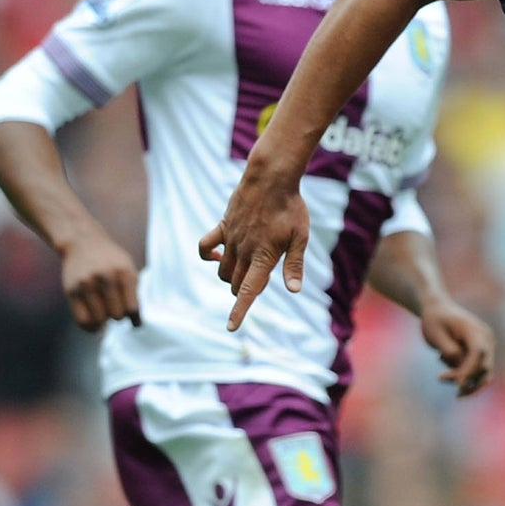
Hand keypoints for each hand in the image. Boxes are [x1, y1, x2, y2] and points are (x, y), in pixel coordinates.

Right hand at [59, 232, 140, 330]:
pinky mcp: (72, 290)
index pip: (132, 308)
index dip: (135, 319)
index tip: (135, 323)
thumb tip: (134, 322)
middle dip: (118, 316)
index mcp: (124, 273)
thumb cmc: (110, 260)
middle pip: (117, 316)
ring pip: (100, 320)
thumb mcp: (128, 268)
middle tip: (115, 310)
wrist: (83, 242)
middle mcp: (105, 278)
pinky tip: (95, 323)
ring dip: (104, 321)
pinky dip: (90, 327)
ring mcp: (87, 284)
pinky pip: (82, 320)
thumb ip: (133, 292)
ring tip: (104, 313)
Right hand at [199, 166, 309, 330]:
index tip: (231, 328)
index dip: (239, 312)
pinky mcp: (223, 226)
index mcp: (263, 257)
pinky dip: (207, 256)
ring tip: (248, 266)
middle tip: (261, 276)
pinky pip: (205, 246)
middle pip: (235, 284)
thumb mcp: (299, 237)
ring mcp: (230, 239)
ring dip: (231, 277)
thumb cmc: (290, 208)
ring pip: (223, 271)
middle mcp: (243, 252)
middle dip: (244, 291)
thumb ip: (295, 265)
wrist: (271, 178)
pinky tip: (217, 257)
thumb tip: (294, 290)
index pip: (248, 291)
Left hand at [420, 297, 494, 396]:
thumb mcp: (436, 334)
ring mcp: (488, 346)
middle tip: (440, 378)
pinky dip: (464, 376)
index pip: (478, 352)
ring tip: (442, 376)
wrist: (440, 310)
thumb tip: (461, 371)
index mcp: (474, 329)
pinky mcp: (484, 354)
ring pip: (484, 374)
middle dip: (465, 379)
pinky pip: (478, 372)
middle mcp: (486, 338)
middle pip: (484, 367)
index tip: (457, 384)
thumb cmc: (435, 320)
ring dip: (466, 383)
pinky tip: (445, 360)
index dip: (470, 370)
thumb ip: (449, 351)